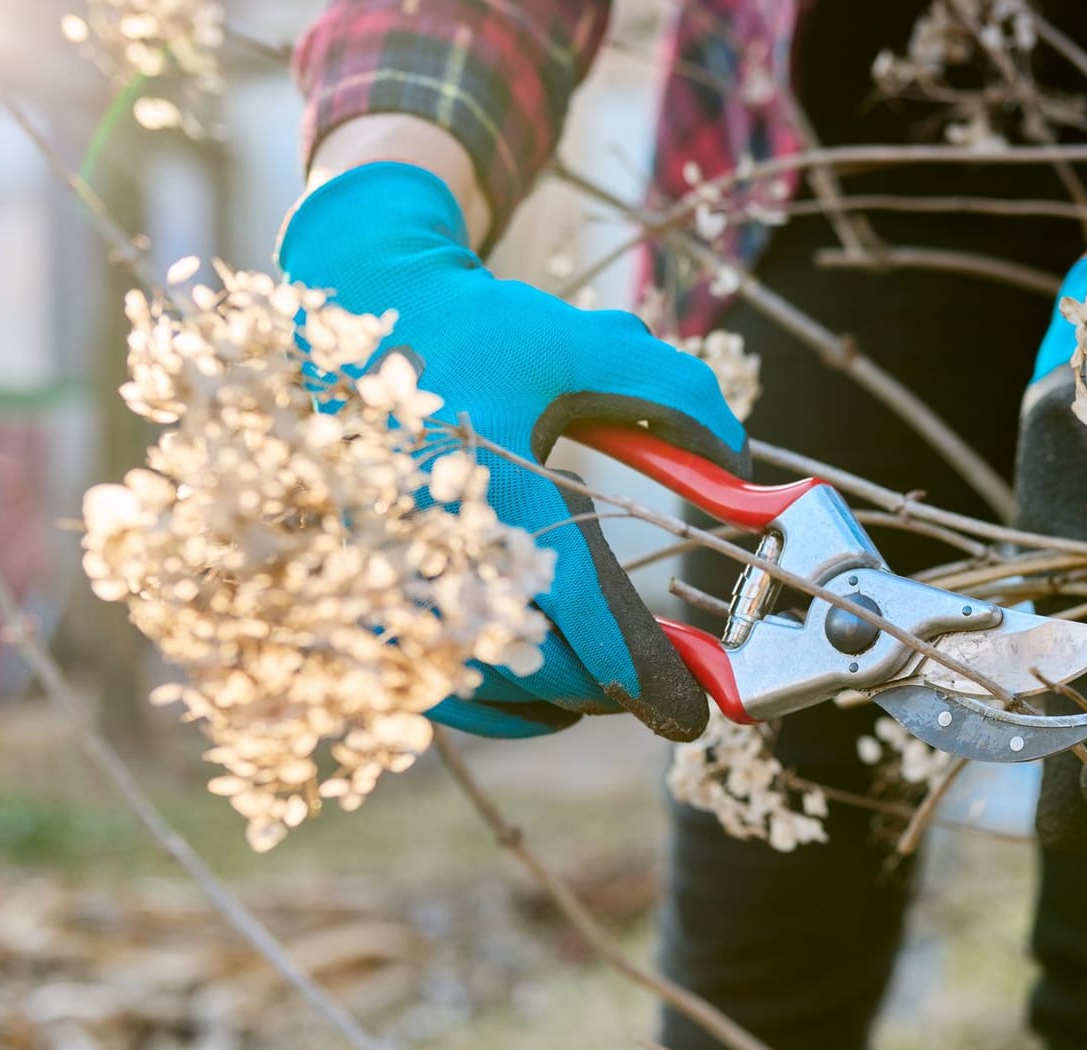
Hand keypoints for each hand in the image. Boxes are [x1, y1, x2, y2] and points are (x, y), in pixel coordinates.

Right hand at [277, 160, 747, 740]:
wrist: (348, 303)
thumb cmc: (476, 326)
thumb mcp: (586, 343)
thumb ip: (676, 397)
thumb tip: (739, 471)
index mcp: (494, 488)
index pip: (585, 616)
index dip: (648, 672)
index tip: (693, 708)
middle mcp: (427, 544)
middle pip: (537, 665)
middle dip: (608, 687)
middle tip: (657, 684)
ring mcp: (376, 576)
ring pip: (482, 687)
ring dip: (552, 699)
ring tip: (602, 689)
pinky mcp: (347, 591)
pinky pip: (421, 686)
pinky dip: (487, 706)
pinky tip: (536, 701)